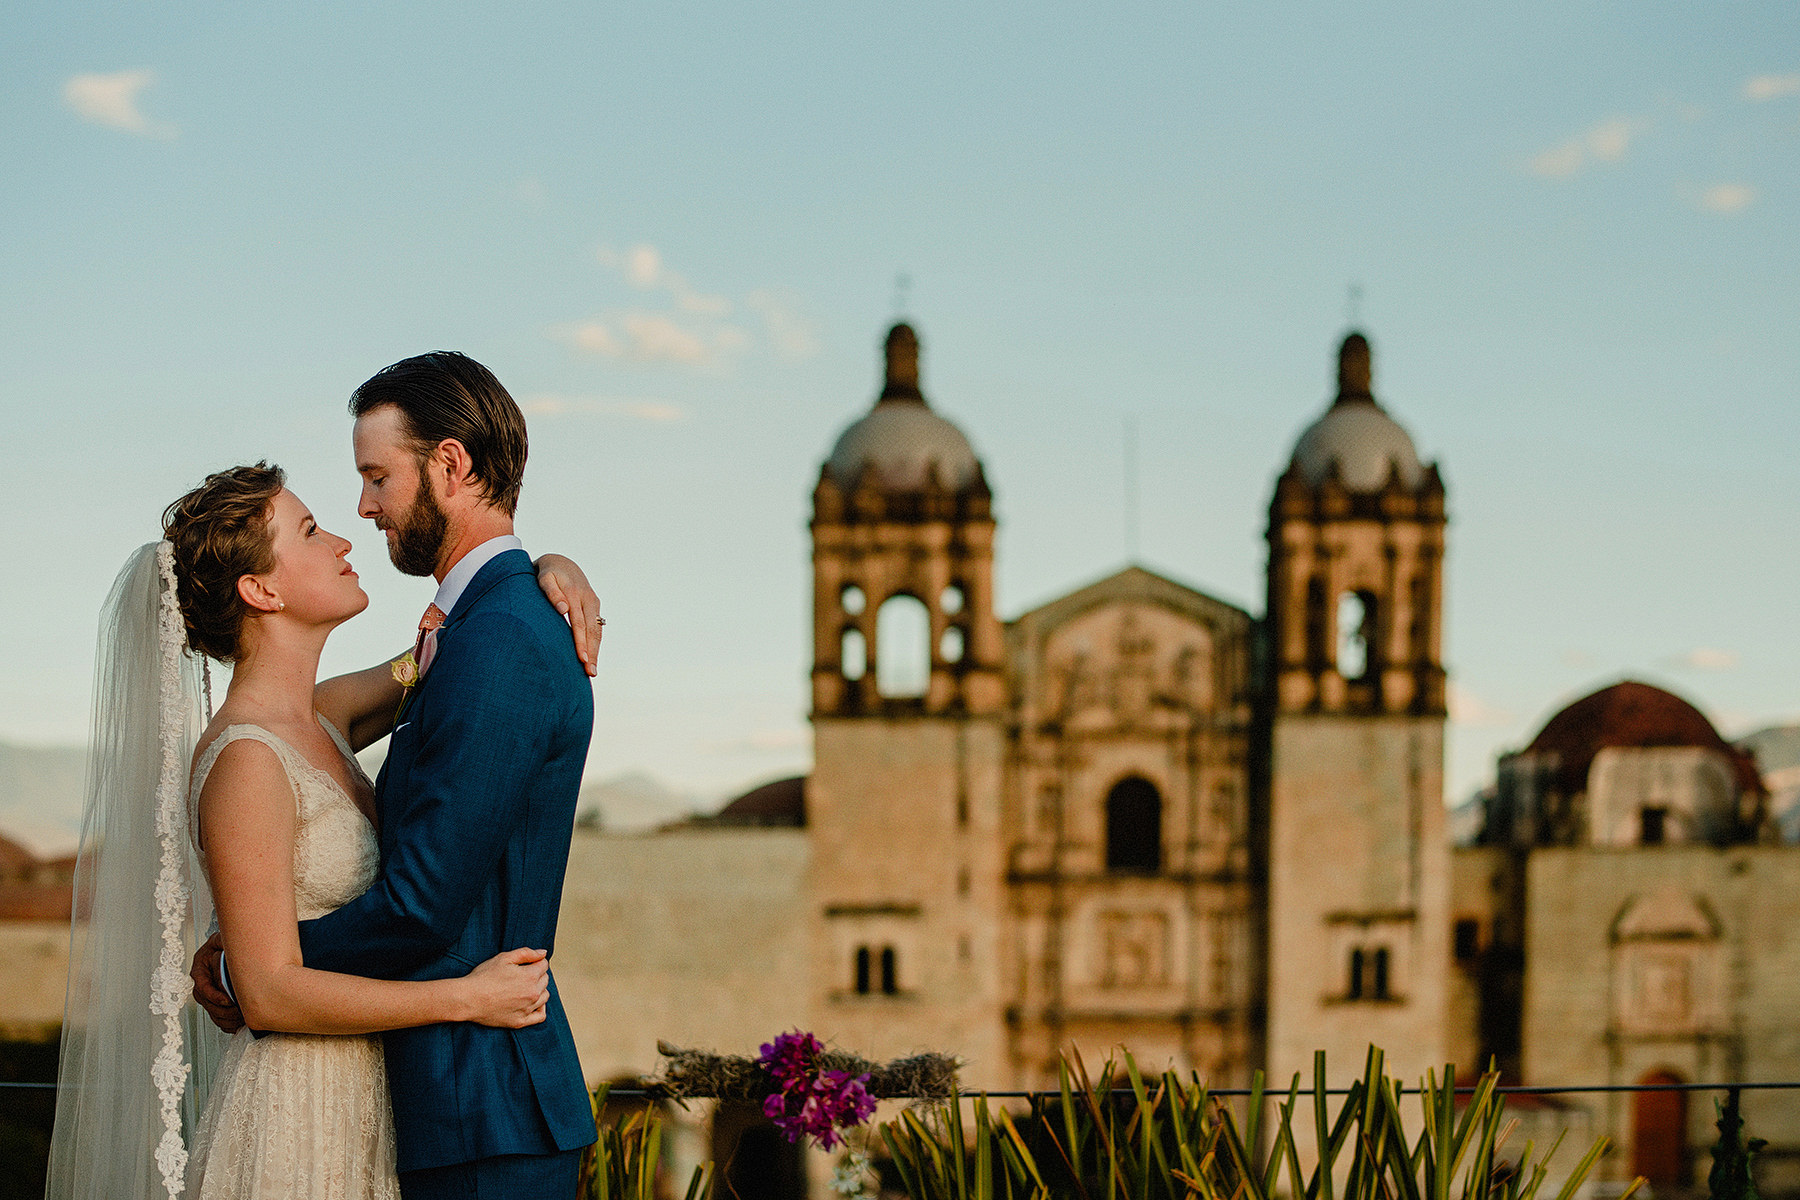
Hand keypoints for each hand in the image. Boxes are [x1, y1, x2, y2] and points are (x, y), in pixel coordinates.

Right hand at [190, 932, 245, 1034]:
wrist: (238, 949)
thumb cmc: (229, 942)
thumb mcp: (223, 938)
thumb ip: (221, 940)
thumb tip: (224, 941)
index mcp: (200, 967)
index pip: (201, 986)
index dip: (213, 995)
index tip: (228, 1000)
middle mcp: (202, 982)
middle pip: (206, 1003)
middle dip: (221, 1010)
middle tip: (239, 1012)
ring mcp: (208, 994)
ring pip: (212, 1013)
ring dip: (226, 1019)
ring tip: (242, 1019)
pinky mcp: (217, 1003)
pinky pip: (219, 1019)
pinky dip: (228, 1024)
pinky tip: (239, 1025)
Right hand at [462, 948, 550, 1028]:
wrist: (468, 999)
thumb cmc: (483, 977)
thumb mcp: (504, 958)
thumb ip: (526, 953)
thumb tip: (543, 953)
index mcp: (530, 976)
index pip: (544, 965)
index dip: (535, 962)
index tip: (526, 964)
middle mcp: (532, 993)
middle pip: (545, 980)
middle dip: (537, 974)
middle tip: (522, 975)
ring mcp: (527, 1009)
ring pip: (545, 996)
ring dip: (539, 990)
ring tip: (525, 988)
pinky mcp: (520, 1021)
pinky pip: (540, 1016)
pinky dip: (540, 1009)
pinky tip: (533, 1003)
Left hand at [534, 554, 601, 676]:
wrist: (560, 562)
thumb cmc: (547, 573)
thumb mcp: (545, 578)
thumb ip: (551, 592)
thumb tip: (563, 609)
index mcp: (576, 594)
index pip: (580, 623)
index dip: (581, 642)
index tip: (582, 660)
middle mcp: (588, 599)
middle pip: (592, 630)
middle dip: (592, 653)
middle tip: (590, 673)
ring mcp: (594, 603)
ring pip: (597, 630)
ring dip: (596, 651)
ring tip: (592, 671)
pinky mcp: (594, 606)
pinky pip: (596, 627)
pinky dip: (595, 643)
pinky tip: (593, 657)